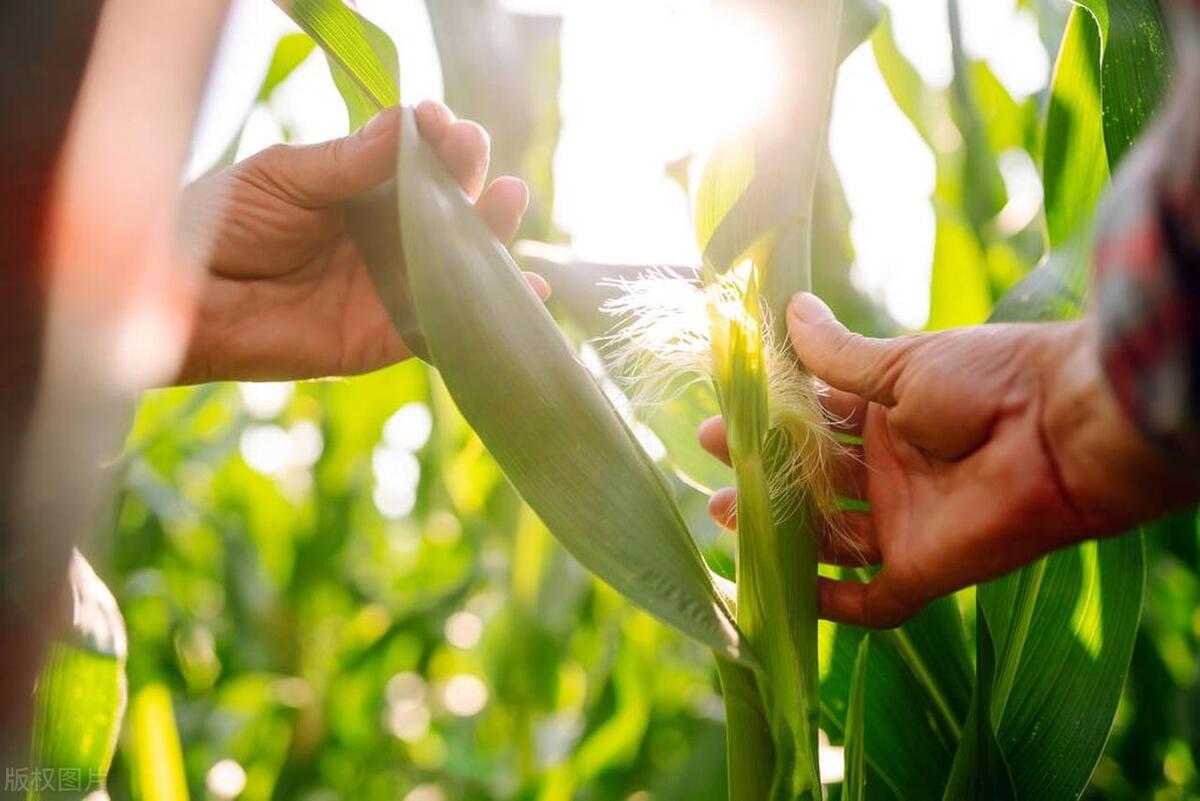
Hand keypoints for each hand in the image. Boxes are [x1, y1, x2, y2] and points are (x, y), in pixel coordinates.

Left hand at [176, 100, 547, 383]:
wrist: (180, 296)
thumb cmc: (221, 223)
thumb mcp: (287, 177)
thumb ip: (350, 160)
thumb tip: (409, 122)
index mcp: (362, 193)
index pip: (418, 164)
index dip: (437, 143)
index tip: (441, 121)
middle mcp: (384, 239)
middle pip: (447, 211)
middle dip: (468, 179)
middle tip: (474, 151)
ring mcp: (389, 289)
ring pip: (456, 265)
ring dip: (490, 236)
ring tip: (508, 201)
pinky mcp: (385, 338)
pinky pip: (444, 328)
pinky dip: (484, 315)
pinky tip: (526, 289)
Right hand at [699, 293, 1195, 627]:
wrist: (1062, 428)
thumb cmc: (989, 380)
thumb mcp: (903, 363)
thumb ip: (839, 353)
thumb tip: (791, 308)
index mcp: (890, 418)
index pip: (814, 424)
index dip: (767, 423)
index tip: (718, 417)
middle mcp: (893, 472)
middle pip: (813, 482)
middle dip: (762, 475)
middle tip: (712, 467)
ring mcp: (905, 523)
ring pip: (828, 538)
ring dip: (779, 531)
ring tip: (724, 513)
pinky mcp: (923, 570)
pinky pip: (868, 601)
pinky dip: (827, 605)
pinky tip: (781, 591)